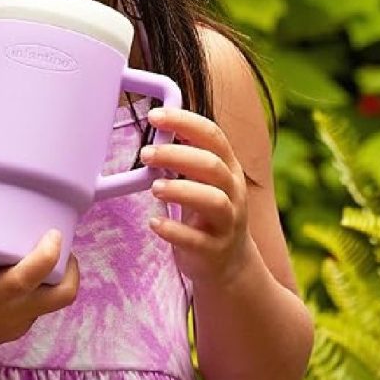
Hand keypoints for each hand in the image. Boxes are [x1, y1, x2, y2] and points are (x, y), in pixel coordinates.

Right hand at [0, 201, 78, 358]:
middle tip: (57, 242)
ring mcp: (14, 326)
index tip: (54, 230)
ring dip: (56, 278)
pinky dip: (40, 289)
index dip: (52, 251)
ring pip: (52, 303)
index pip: (37, 274)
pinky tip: (23, 269)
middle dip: (70, 268)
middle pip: (63, 295)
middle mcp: (12, 314)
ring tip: (40, 249)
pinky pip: (38, 309)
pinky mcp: (11, 331)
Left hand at [140, 107, 255, 288]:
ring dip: (180, 190)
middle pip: (212, 165)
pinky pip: (197, 240)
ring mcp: (227, 222)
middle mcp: (233, 192)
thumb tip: (158, 121)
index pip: (212, 135)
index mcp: (228, 167)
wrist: (229, 263)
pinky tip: (154, 223)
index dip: (184, 122)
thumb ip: (186, 154)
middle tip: (146, 153)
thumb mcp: (202, 179)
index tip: (154, 115)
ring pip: (213, 200)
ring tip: (154, 187)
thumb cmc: (206, 210)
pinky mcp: (215, 250)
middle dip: (177, 155)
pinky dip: (174, 230)